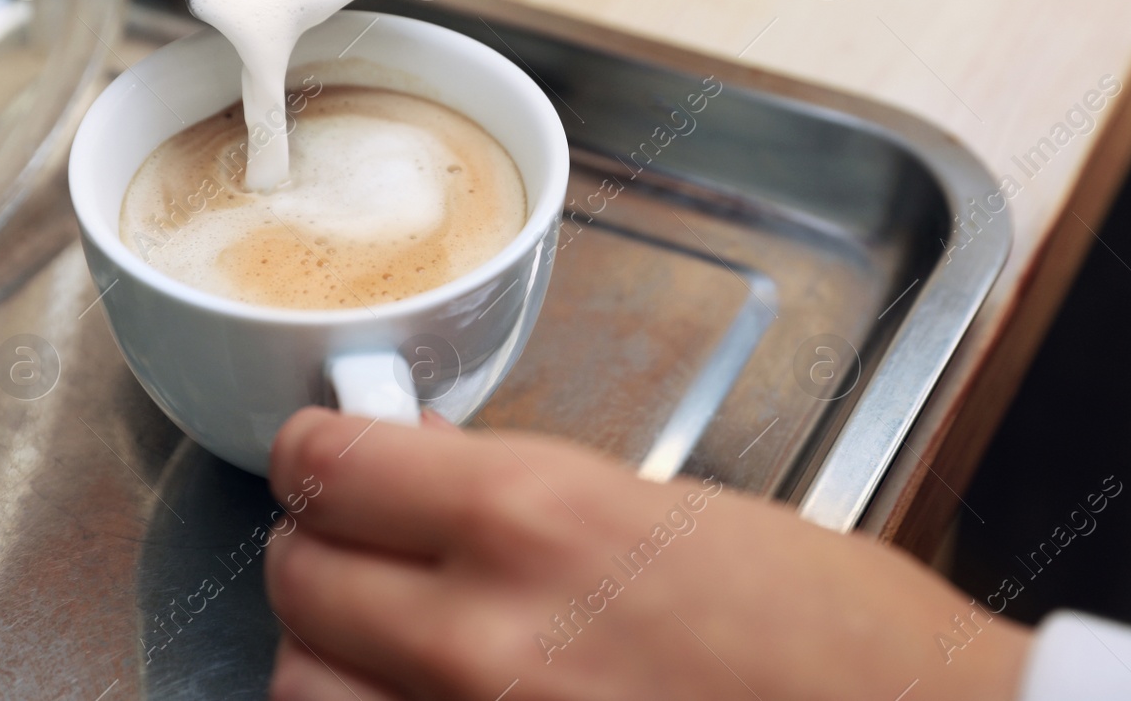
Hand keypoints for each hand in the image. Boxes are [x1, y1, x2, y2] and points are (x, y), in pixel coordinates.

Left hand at [264, 407, 1028, 700]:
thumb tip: (423, 484)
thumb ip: (524, 500)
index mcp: (537, 518)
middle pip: (299, 581)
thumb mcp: (668, 515)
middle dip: (323, 556)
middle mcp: (483, 638)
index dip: (320, 455)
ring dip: (334, 666)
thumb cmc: (832, 631)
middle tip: (362, 553)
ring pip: (302, 695)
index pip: (332, 468)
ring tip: (389, 655)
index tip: (326, 460)